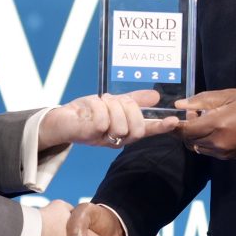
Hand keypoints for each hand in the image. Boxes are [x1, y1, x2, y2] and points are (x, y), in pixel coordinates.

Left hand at [38, 88, 179, 150]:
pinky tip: (89, 106)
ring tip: (99, 103)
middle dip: (127, 108)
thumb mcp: (114, 103)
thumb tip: (156, 96)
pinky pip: (102, 120)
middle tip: (113, 100)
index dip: (161, 127)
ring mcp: (103, 139)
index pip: (147, 130)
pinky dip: (97, 106)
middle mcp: (117, 139)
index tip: (174, 121)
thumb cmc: (88, 112)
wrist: (61, 120)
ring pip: (119, 123)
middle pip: (136, 127)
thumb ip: (135, 100)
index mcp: (125, 131)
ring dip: (109, 105)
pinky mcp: (89, 135)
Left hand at [176, 89, 235, 159]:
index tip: (173, 116)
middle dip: (185, 129)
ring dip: (195, 136)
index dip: (175, 124)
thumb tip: (180, 104)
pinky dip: (205, 141)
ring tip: (206, 120)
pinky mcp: (228, 158)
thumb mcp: (231, 95)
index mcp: (217, 124)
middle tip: (194, 113)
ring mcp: (223, 152)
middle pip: (188, 140)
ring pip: (196, 147)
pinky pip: (208, 151)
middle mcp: (217, 142)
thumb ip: (203, 99)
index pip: (185, 130)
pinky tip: (215, 130)